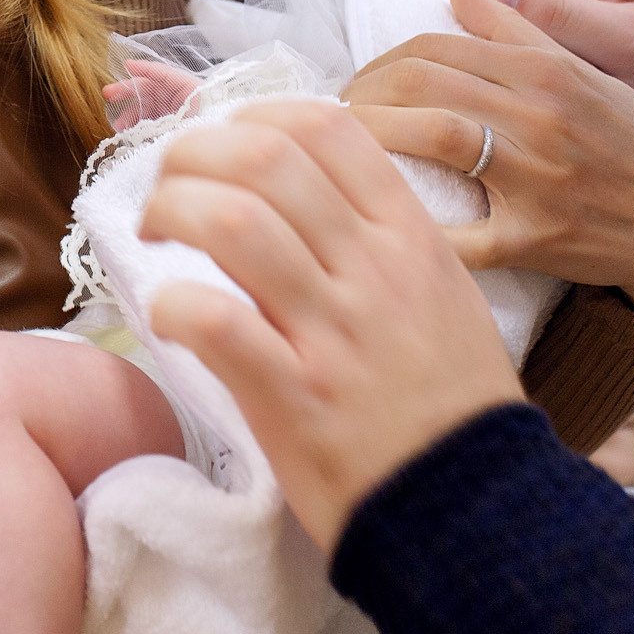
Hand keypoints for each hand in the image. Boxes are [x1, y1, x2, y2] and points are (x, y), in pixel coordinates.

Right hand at [103, 60, 200, 131]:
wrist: (221, 152)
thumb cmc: (209, 130)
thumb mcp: (187, 120)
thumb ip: (163, 115)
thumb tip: (143, 110)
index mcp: (189, 89)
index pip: (162, 73)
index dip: (143, 68)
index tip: (126, 66)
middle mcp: (180, 98)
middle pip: (149, 88)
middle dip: (127, 91)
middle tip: (108, 95)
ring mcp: (174, 112)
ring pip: (146, 106)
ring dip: (130, 114)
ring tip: (119, 127)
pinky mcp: (170, 126)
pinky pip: (149, 121)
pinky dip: (137, 125)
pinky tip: (128, 134)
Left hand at [140, 98, 523, 549]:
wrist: (477, 515)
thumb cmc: (448, 404)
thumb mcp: (438, 293)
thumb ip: (375, 237)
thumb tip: (294, 188)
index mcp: (409, 237)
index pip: (327, 127)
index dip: (254, 118)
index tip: (223, 146)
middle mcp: (373, 270)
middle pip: (265, 156)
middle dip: (192, 154)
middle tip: (169, 188)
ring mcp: (334, 333)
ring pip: (232, 221)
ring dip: (172, 211)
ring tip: (156, 235)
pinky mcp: (295, 398)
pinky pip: (216, 322)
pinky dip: (174, 304)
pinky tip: (168, 314)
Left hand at [342, 0, 633, 316]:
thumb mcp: (584, 71)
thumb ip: (517, 25)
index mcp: (544, 69)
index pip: (434, 47)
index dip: (377, 63)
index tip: (351, 85)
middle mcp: (539, 114)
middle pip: (420, 83)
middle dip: (359, 96)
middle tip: (330, 119)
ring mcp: (539, 177)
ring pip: (432, 137)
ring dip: (369, 140)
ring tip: (337, 154)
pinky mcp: (541, 239)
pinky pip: (465, 240)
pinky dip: (416, 233)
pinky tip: (371, 229)